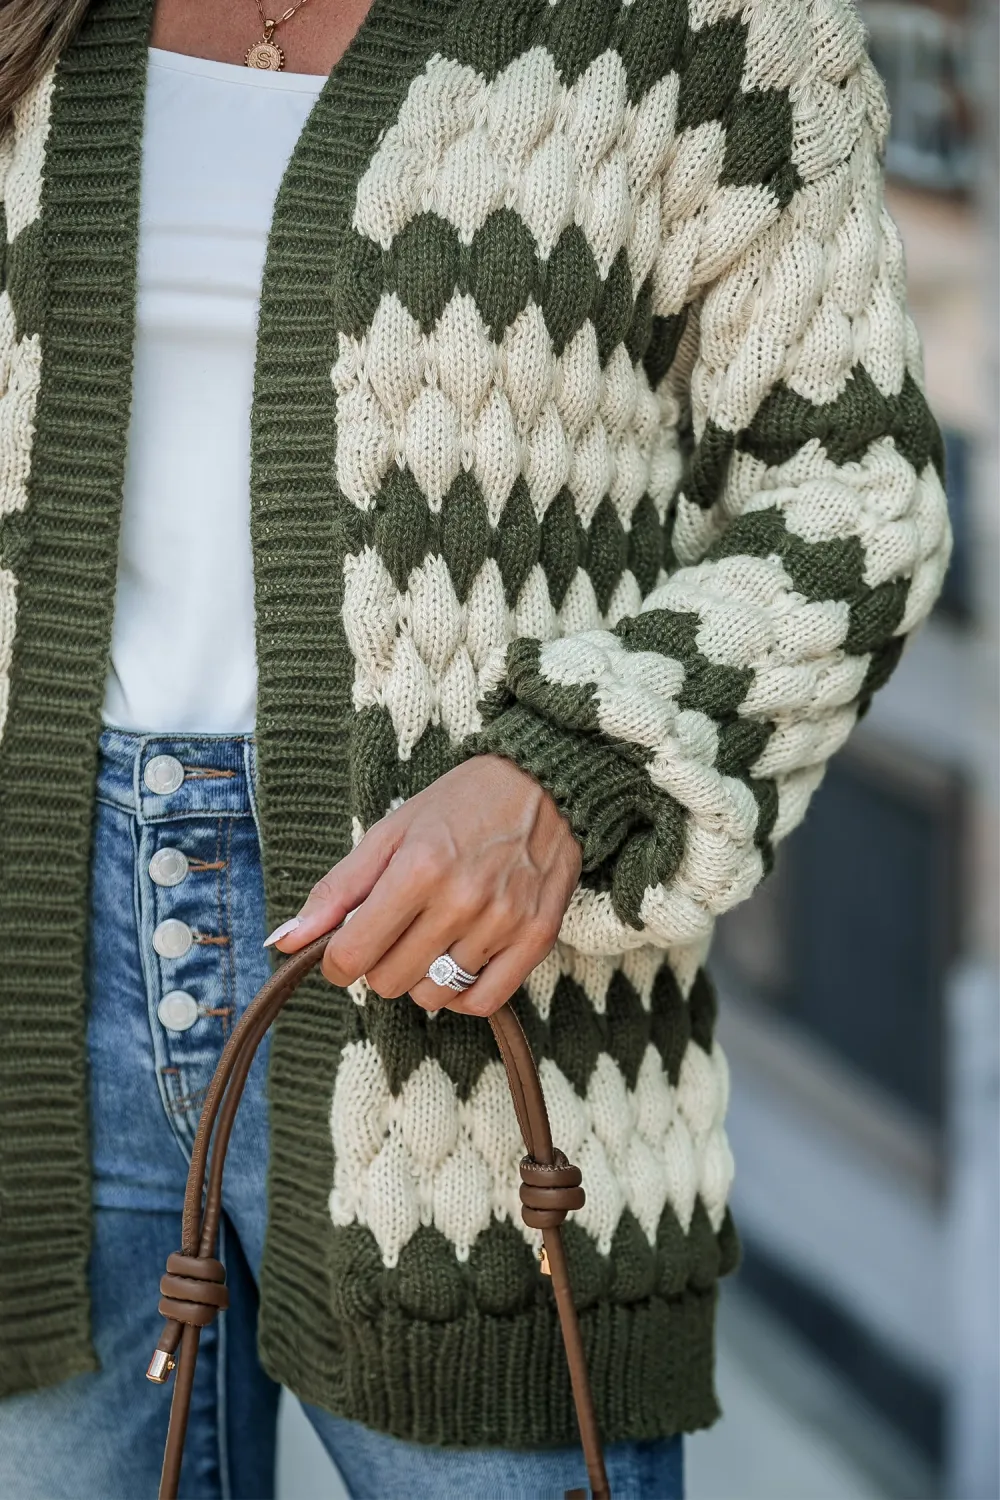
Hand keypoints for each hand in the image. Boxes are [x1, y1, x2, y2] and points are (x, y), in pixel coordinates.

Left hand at [266, 756, 581, 1015]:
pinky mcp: (536, 938)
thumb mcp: (389, 834)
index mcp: (417, 868)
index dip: (338, 961)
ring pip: (434, 996)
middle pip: (390, 981)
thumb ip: (336, 890)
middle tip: (396, 932)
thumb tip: (284, 942)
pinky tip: (459, 964)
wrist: (542, 784)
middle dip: (380, 964)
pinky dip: (462, 995)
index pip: (353, 955)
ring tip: (434, 939)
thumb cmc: (459, 806)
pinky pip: (482, 1001)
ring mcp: (503, 922)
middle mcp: (461, 899)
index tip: (346, 949)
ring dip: (423, 977)